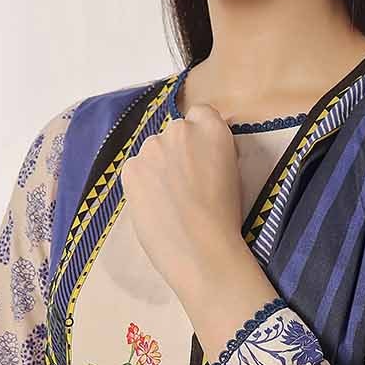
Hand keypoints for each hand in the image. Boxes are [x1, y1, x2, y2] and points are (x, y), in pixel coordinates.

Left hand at [121, 103, 244, 295]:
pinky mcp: (131, 168)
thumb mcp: (233, 174)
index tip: (200, 157)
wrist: (202, 250)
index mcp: (212, 128)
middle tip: (185, 186)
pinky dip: (142, 185)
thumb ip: (214, 153)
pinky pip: (135, 170)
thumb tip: (201, 155)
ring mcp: (152, 147)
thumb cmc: (226, 219)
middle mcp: (180, 129)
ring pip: (152, 153)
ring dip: (157, 169)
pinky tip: (155, 207)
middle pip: (173, 134)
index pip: (200, 114)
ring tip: (169, 202)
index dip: (199, 136)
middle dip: (176, 154)